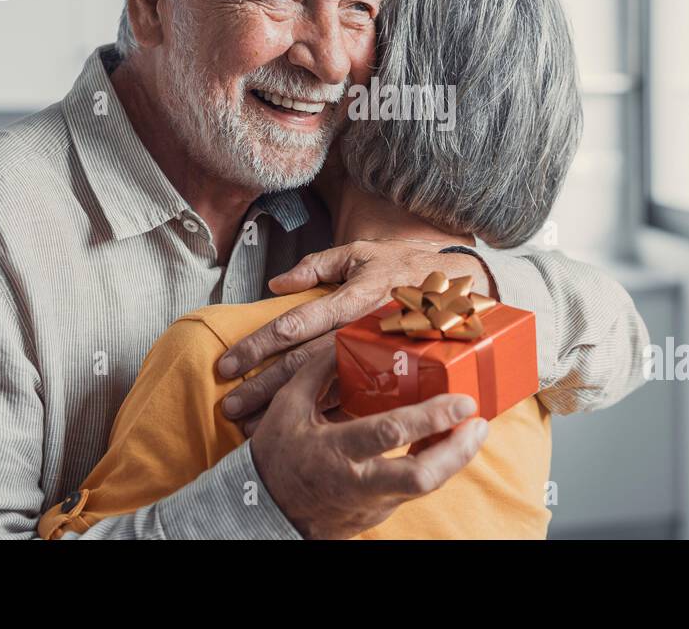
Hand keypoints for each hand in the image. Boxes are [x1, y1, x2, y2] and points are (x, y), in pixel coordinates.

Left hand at [218, 241, 490, 426]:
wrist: (461, 289)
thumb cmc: (404, 267)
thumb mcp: (361, 254)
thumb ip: (318, 265)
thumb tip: (277, 284)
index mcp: (352, 298)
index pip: (296, 323)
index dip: (259, 344)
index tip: (227, 365)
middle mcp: (361, 331)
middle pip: (303, 365)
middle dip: (263, 388)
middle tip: (230, 409)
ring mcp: (377, 358)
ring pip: (324, 390)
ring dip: (287, 410)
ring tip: (255, 428)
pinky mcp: (392, 376)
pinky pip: (355, 401)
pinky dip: (324, 419)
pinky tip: (302, 434)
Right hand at [249, 345, 488, 538]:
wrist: (263, 511)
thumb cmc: (277, 456)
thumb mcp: (289, 407)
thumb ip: (317, 370)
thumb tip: (343, 339)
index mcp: (335, 451)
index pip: (391, 433)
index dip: (432, 416)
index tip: (462, 401)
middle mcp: (359, 482)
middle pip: (421, 476)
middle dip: (458, 451)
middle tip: (480, 423)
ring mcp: (372, 503)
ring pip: (426, 487)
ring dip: (454, 458)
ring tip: (472, 430)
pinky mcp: (379, 513)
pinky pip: (415, 490)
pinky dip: (436, 467)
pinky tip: (446, 445)